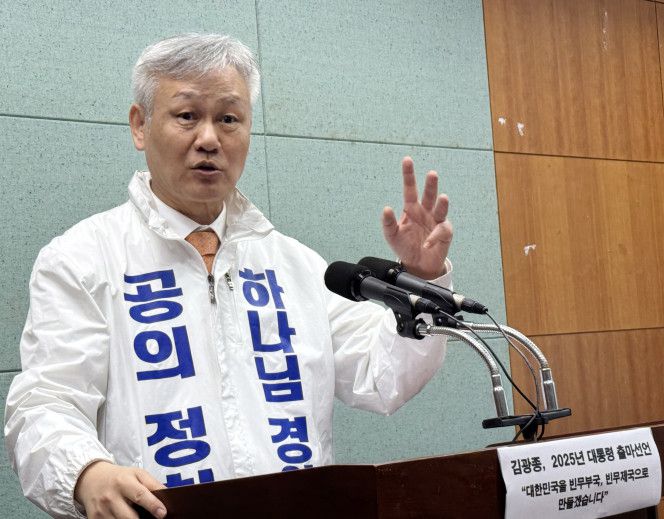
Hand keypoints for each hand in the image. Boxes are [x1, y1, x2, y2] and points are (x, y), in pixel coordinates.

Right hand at [74, 460, 166, 517]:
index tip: (162, 513)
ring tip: (135, 516)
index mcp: (124, 482)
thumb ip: (153, 484)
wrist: (93, 478)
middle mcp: (111, 497)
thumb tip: (168, 496)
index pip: (140, 495)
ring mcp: (101, 510)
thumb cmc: (120, 477)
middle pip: (129, 517)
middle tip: (149, 518)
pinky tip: (122, 517)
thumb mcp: (138, 474)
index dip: (153, 505)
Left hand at [382, 156, 452, 278]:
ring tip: (442, 197)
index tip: (407, 160)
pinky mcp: (444, 233)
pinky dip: (435, 236)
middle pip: (429, 194)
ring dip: (442, 203)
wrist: (417, 264)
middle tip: (431, 174)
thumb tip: (386, 209)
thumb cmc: (404, 247)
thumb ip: (388, 223)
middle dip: (431, 184)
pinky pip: (442, 230)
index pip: (410, 189)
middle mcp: (425, 211)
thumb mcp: (392, 236)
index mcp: (411, 209)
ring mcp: (436, 221)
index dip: (409, 175)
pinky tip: (427, 242)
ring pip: (441, 208)